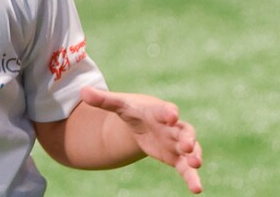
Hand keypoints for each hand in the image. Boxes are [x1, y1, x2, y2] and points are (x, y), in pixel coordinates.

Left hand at [81, 86, 202, 193]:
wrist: (145, 121)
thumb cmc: (134, 111)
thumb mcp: (119, 106)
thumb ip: (103, 100)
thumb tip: (82, 92)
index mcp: (160, 112)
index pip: (166, 110)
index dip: (169, 112)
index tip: (172, 114)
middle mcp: (174, 127)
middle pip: (184, 131)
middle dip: (188, 138)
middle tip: (188, 145)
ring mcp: (178, 143)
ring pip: (191, 150)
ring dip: (195, 156)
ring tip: (197, 163)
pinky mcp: (177, 158)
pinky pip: (187, 169)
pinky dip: (192, 178)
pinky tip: (197, 190)